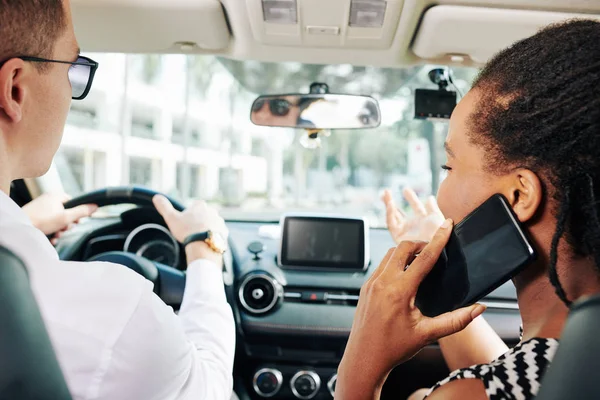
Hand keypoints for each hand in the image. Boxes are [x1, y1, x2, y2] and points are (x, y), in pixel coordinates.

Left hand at [23, 193, 97, 239]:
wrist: (21, 229)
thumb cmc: (41, 221)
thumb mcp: (66, 217)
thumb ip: (82, 212)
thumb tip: (95, 207)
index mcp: (56, 196)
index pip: (73, 203)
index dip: (76, 214)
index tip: (74, 221)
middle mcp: (48, 200)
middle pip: (66, 213)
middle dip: (67, 225)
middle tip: (63, 229)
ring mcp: (41, 208)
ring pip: (58, 220)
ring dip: (60, 230)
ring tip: (56, 235)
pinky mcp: (36, 217)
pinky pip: (49, 224)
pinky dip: (52, 231)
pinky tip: (51, 238)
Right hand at [153, 195, 227, 265]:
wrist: (203, 246)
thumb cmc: (187, 231)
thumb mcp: (171, 218)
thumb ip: (164, 207)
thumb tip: (156, 196)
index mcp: (200, 205)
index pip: (195, 205)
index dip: (189, 213)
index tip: (185, 222)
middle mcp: (212, 211)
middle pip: (204, 214)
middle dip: (199, 221)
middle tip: (191, 231)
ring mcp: (220, 221)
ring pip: (211, 223)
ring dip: (206, 228)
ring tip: (199, 238)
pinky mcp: (225, 232)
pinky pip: (218, 233)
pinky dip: (213, 236)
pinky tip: (206, 242)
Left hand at [335, 220, 485, 399]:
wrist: (364, 359)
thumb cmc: (394, 348)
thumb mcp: (428, 334)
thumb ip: (456, 321)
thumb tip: (479, 309)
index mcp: (399, 291)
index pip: (424, 258)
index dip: (438, 239)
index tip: (447, 224)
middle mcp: (383, 283)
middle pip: (403, 247)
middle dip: (421, 243)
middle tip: (434, 249)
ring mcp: (371, 283)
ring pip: (389, 254)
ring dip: (406, 252)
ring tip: (421, 261)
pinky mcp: (365, 287)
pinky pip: (381, 265)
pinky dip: (394, 262)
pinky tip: (404, 273)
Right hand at [383, 188, 444, 243]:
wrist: (433, 247)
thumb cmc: (438, 234)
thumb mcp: (437, 217)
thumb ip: (432, 207)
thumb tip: (430, 198)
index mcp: (424, 221)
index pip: (416, 206)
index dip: (411, 197)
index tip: (406, 189)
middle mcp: (413, 226)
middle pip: (400, 211)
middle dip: (392, 201)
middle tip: (386, 191)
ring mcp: (405, 231)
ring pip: (393, 216)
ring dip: (388, 204)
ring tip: (384, 193)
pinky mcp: (398, 237)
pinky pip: (391, 224)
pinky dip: (389, 213)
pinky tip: (390, 204)